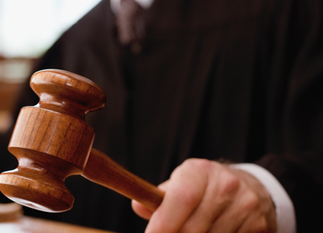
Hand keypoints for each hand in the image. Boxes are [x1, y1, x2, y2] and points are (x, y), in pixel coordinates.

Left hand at [133, 159, 275, 232]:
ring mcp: (245, 205)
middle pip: (194, 227)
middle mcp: (226, 185)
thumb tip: (138, 206)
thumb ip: (159, 198)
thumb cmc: (205, 189)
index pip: (181, 198)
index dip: (164, 222)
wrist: (251, 187)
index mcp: (200, 171)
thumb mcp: (182, 183)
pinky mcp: (259, 224)